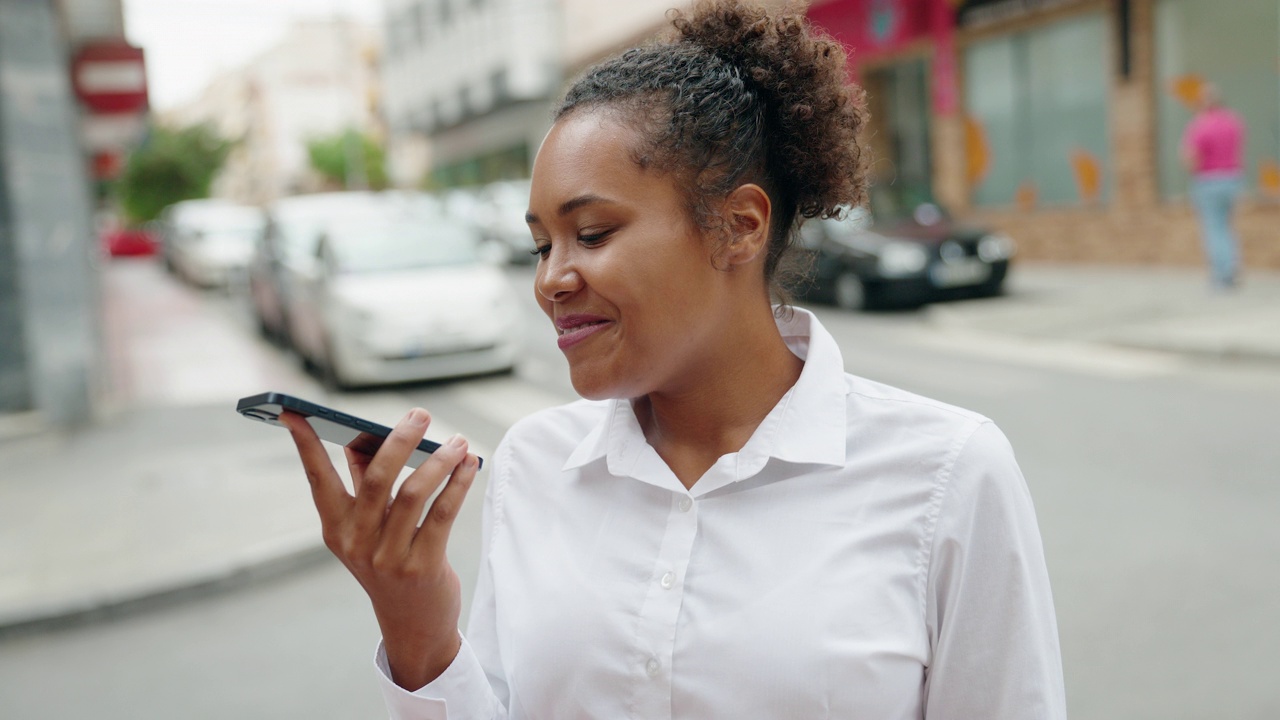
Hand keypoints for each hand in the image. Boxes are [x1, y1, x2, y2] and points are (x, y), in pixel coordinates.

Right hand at [279, 408, 479, 690]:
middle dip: (399, 439)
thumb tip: (364, 435)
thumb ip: (364, 486)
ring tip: (458, 440)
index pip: (318, 477)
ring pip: (414, 492)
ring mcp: (387, 557)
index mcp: (336, 529)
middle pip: (376, 477)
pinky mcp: (422, 567)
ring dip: (440, 460)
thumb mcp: (369, 530)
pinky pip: (443, 513)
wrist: (413, 625)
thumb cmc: (391, 563)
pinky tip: (469, 465)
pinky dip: (458, 483)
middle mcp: (356, 542)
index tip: (294, 411)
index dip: (306, 444)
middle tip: (420, 413)